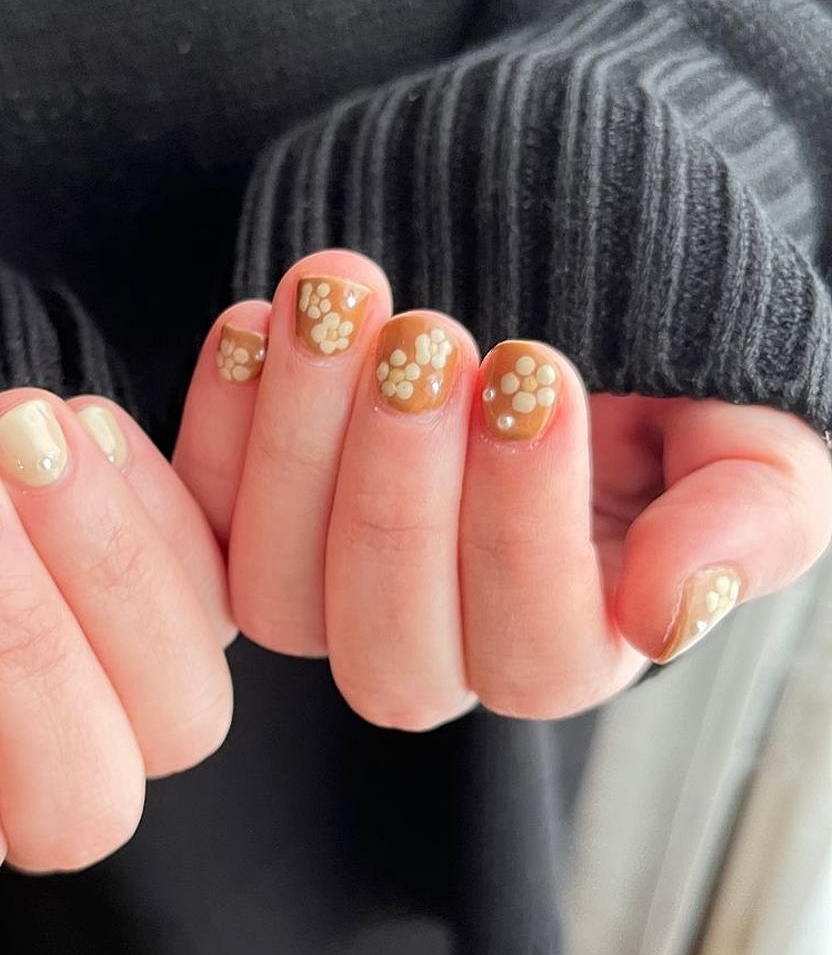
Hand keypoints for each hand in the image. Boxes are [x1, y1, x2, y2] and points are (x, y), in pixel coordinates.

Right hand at [0, 392, 231, 899]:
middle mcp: (21, 781)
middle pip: (80, 798)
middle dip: (13, 643)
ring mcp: (115, 691)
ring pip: (181, 706)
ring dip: (108, 568)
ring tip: (14, 438)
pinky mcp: (171, 596)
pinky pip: (223, 580)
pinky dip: (170, 499)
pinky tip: (84, 419)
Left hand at [174, 249, 831, 727]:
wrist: (562, 300)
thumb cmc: (669, 381)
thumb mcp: (751, 439)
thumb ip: (745, 522)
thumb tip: (667, 613)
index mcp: (567, 647)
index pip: (536, 654)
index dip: (524, 527)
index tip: (532, 372)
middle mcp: (441, 646)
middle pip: (390, 651)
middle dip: (399, 494)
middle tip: (428, 340)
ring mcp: (335, 597)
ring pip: (282, 599)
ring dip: (298, 449)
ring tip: (340, 303)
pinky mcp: (254, 532)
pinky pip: (203, 527)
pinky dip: (213, 430)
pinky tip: (252, 326)